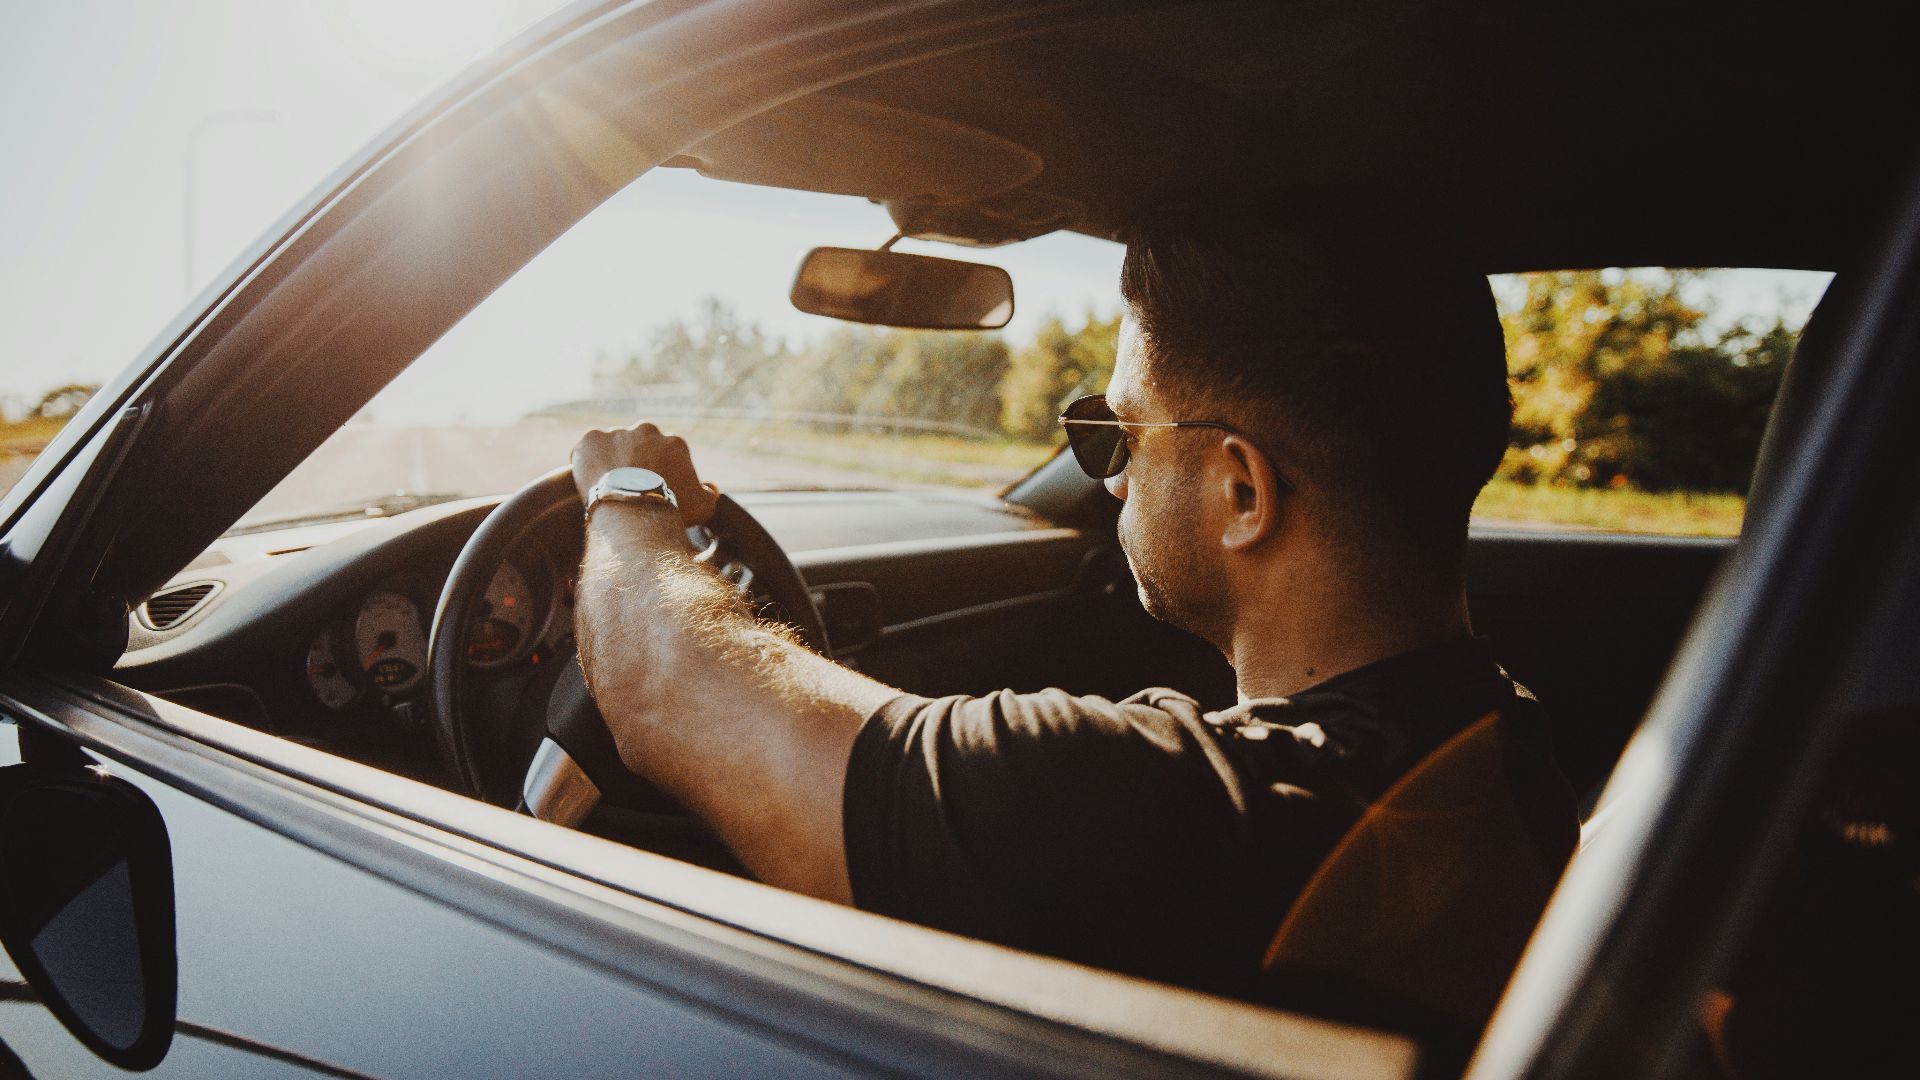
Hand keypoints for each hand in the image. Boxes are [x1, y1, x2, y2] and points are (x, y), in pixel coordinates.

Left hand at [570, 422, 719, 526]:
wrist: (633, 510)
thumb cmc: (671, 509)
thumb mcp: (703, 506)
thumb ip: (710, 493)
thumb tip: (710, 486)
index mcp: (674, 443)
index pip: (666, 455)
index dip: (658, 474)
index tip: (650, 490)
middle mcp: (647, 430)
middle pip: (639, 446)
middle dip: (635, 462)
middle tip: (628, 489)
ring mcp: (618, 432)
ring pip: (612, 447)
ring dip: (610, 462)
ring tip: (607, 488)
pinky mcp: (591, 439)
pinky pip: (586, 450)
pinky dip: (586, 462)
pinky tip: (589, 482)